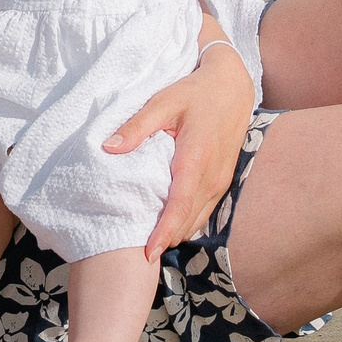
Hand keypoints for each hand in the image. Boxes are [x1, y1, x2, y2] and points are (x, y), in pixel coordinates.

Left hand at [104, 44, 253, 261]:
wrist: (234, 87)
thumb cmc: (196, 92)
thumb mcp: (163, 102)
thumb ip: (136, 127)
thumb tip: (108, 148)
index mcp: (196, 158)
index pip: (180, 205)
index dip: (164, 232)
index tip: (148, 253)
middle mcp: (213, 176)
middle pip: (189, 220)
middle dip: (167, 240)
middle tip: (139, 255)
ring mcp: (221, 180)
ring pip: (198, 220)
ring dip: (177, 233)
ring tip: (151, 245)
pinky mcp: (223, 181)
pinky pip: (205, 211)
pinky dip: (187, 222)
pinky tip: (170, 226)